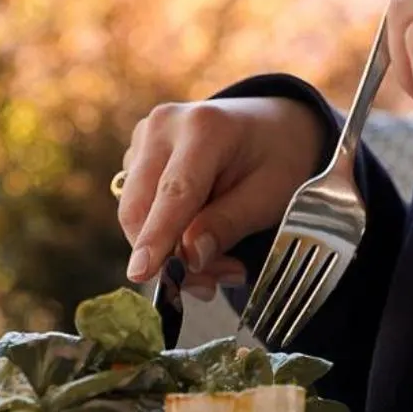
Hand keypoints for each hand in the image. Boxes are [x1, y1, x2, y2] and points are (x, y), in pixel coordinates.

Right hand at [118, 96, 324, 296]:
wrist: (272, 125)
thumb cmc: (277, 156)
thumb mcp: (270, 194)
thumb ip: (228, 223)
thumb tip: (189, 258)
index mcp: (205, 127)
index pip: (174, 192)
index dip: (157, 236)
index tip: (142, 272)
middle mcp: (164, 127)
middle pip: (142, 206)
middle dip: (168, 257)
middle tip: (211, 286)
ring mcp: (145, 139)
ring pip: (134, 213)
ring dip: (168, 251)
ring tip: (217, 266)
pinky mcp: (136, 156)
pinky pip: (138, 208)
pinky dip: (163, 236)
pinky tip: (198, 243)